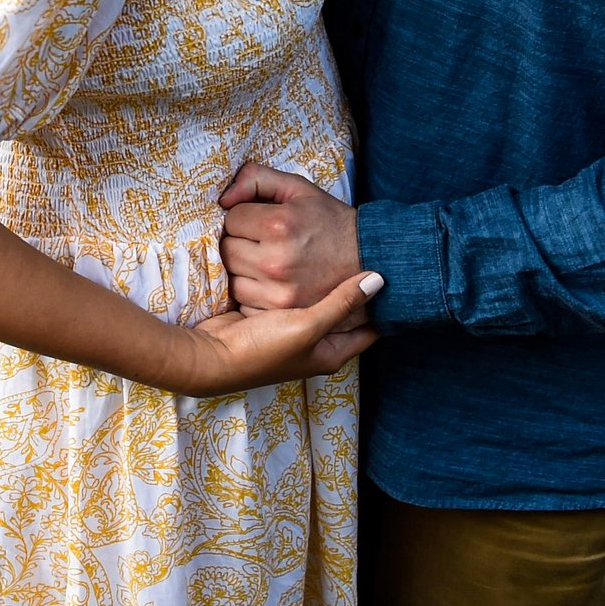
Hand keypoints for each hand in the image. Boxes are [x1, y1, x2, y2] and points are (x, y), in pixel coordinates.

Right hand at [169, 270, 382, 394]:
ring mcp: (292, 328)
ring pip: (317, 300)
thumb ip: (341, 303)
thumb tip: (379, 280)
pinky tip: (303, 256)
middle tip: (365, 253)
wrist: (211, 356)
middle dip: (353, 287)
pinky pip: (293, 295)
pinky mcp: (270, 315)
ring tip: (339, 249)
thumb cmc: (264, 349)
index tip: (393, 274)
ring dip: (325, 281)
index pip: (369, 327)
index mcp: (332, 352)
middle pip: (343, 312)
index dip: (383, 305)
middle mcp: (315, 341)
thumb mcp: (308, 326)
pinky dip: (299, 279)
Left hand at [221, 161, 361, 311]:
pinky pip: (244, 302)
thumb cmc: (330, 221)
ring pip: (232, 278)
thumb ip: (256, 179)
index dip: (244, 217)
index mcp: (279, 225)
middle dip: (240, 242)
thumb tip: (223, 198)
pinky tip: (271, 283)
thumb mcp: (298, 188)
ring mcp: (278, 291)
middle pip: (227, 249)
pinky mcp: (282, 312)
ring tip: (266, 261)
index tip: (261, 221)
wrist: (371, 260)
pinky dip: (253, 293)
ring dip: (243, 269)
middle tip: (262, 241)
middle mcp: (276, 260)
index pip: (231, 219)